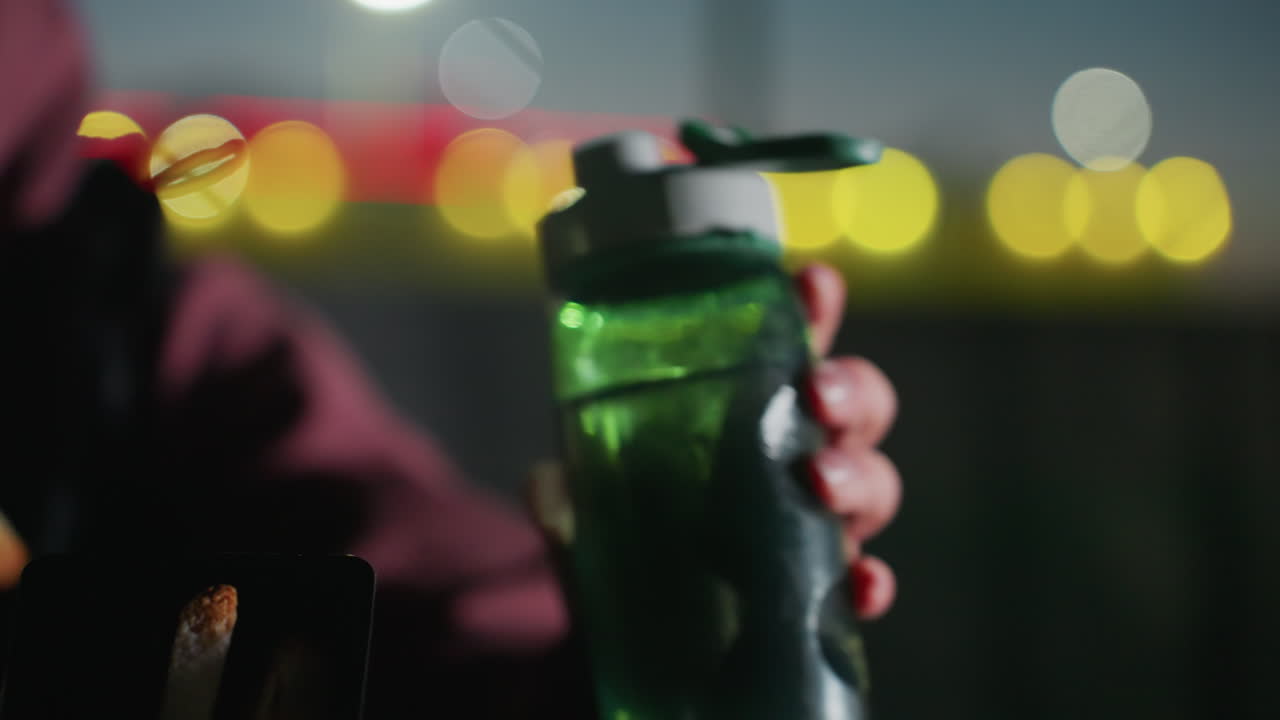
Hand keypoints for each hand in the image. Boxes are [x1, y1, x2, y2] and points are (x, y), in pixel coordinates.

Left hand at [529, 263, 900, 620]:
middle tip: (814, 393)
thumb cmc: (613, 541)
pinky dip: (871, 586)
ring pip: (873, 485)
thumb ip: (561, 492)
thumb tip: (550, 487)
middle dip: (850, 390)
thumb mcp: (577, 507)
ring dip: (858, 477)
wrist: (611, 639)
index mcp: (743, 410)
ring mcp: (811, 527)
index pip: (789, 343)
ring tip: (820, 482)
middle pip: (857, 406)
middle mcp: (793, 457)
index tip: (811, 283)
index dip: (811, 309)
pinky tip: (862, 586)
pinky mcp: (816, 597)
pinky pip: (863, 587)